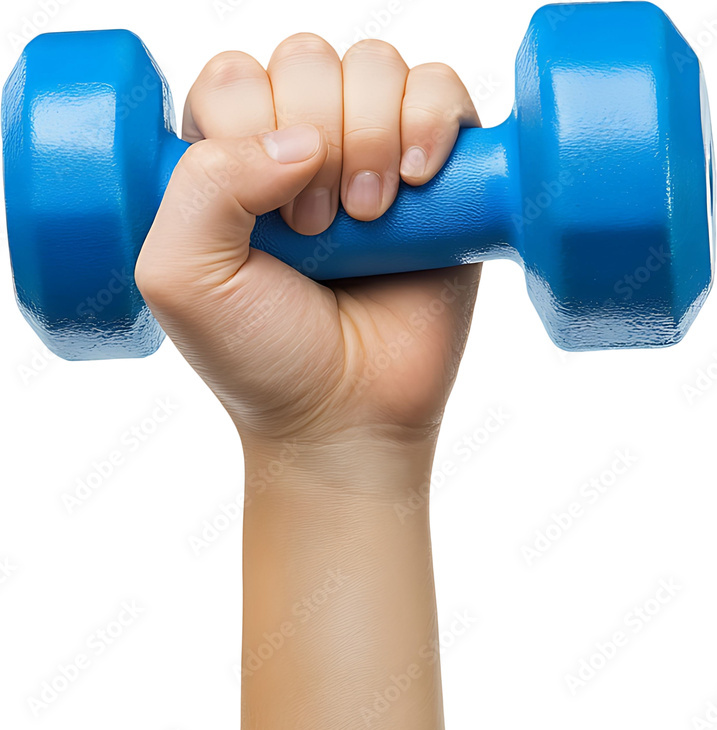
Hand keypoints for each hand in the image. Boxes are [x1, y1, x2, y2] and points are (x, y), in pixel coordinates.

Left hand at [136, 35, 480, 450]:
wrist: (345, 416)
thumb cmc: (261, 356)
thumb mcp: (182, 278)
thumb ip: (201, 185)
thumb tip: (301, 137)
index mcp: (227, 163)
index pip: (235, 76)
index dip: (252, 127)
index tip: (270, 216)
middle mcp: (298, 149)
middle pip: (306, 59)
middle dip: (316, 137)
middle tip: (317, 227)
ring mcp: (372, 156)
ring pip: (375, 65)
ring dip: (370, 134)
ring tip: (367, 217)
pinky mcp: (440, 176)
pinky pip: (443, 89)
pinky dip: (432, 119)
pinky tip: (417, 180)